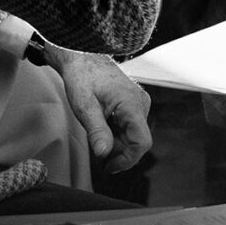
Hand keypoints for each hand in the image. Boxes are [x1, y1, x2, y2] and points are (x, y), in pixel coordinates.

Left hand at [44, 45, 151, 173]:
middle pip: (136, 141)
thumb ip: (96, 131)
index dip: (127, 160)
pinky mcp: (134, 103)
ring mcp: (139, 102)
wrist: (83, 57)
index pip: (142, 142)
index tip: (108, 167)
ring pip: (133, 136)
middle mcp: (140, 103)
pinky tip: (102, 124)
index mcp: (131, 103)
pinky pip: (130, 126)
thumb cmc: (83, 77)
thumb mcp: (84, 106)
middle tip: (95, 148)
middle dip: (117, 151)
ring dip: (115, 142)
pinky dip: (116, 132)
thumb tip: (104, 154)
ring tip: (96, 131)